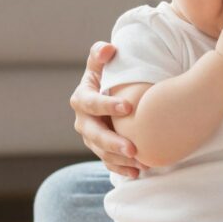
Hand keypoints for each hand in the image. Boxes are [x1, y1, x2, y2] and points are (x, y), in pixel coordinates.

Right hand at [70, 41, 144, 178]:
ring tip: (140, 162)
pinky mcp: (100, 151)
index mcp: (81, 99)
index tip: (129, 107)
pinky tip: (137, 173)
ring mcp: (91, 139)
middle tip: (133, 148)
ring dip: (120, 159)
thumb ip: (100, 54)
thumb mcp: (100, 64)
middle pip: (95, 134)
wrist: (107, 98)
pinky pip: (109, 163)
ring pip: (102, 152)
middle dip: (113, 142)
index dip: (108, 105)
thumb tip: (108, 48)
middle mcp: (83, 122)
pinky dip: (122, 169)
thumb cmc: (107, 76)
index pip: (91, 103)